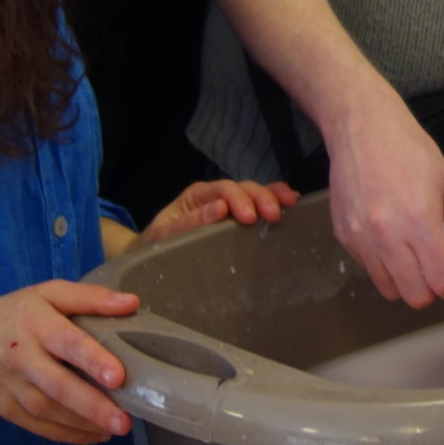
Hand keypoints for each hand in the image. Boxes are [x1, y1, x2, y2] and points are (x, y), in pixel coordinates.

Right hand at [0, 279, 141, 444]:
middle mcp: (23, 358)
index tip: (118, 377)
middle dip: (92, 406)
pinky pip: (38, 426)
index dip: (93, 359)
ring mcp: (12, 387)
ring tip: (116, 429)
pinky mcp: (5, 408)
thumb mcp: (49, 294)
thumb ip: (90, 298)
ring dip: (83, 424)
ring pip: (49, 411)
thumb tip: (133, 303)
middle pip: (58, 386)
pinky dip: (66, 435)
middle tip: (124, 422)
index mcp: (37, 324)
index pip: (67, 342)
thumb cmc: (16, 314)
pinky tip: (93, 436)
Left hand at [141, 178, 298, 242]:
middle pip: (243, 187)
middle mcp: (216, 195)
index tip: (250, 217)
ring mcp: (229, 205)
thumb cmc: (156, 245)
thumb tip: (219, 208)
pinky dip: (275, 200)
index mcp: (197, 196)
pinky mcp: (238, 218)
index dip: (239, 199)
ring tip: (291, 203)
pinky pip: (258, 204)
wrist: (151, 257)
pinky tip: (292, 204)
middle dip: (261, 197)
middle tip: (275, 215)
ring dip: (273, 195)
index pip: (222, 189)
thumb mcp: (164, 236)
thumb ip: (188, 223)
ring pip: (255, 192)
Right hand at [322, 87, 443, 308]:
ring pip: (390, 290)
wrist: (361, 127)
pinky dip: (383, 265)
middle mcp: (386, 235)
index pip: (441, 281)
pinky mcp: (344, 238)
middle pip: (415, 296)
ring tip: (410, 250)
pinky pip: (369, 271)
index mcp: (418, 219)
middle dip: (430, 285)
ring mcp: (361, 239)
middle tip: (433, 261)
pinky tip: (388, 237)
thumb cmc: (408, 149)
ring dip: (405, 279)